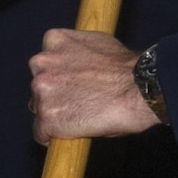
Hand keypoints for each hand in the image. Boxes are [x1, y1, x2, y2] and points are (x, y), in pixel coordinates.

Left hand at [30, 29, 161, 142]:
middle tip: (77, 102)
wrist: (138, 89)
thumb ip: (78, 53)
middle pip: (39, 85)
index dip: (59, 76)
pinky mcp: (47, 119)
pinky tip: (71, 134)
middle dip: (54, 94)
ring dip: (55, 113)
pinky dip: (52, 136)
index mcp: (54, 40)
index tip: (71, 85)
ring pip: (39, 108)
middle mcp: (42, 63)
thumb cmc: (125, 69)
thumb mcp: (97, 44)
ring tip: (79, 117)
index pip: (45, 62)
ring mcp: (42, 92)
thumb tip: (77, 63)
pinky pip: (41, 133)